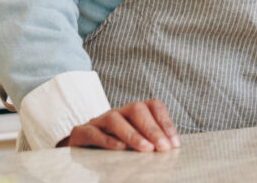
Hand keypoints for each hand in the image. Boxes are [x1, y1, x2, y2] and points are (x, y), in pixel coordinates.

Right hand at [57, 100, 179, 151]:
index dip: (166, 123)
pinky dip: (108, 140)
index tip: (174, 144)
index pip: (154, 106)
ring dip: (132, 134)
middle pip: (136, 109)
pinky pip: (94, 132)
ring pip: (115, 119)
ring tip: (146, 149)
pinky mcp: (82, 132)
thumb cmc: (116, 147)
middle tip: (163, 148)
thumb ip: (151, 143)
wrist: (82, 150)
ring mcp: (100, 120)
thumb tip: (171, 150)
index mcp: (135, 112)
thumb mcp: (136, 144)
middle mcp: (119, 112)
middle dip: (152, 129)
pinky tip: (120, 148)